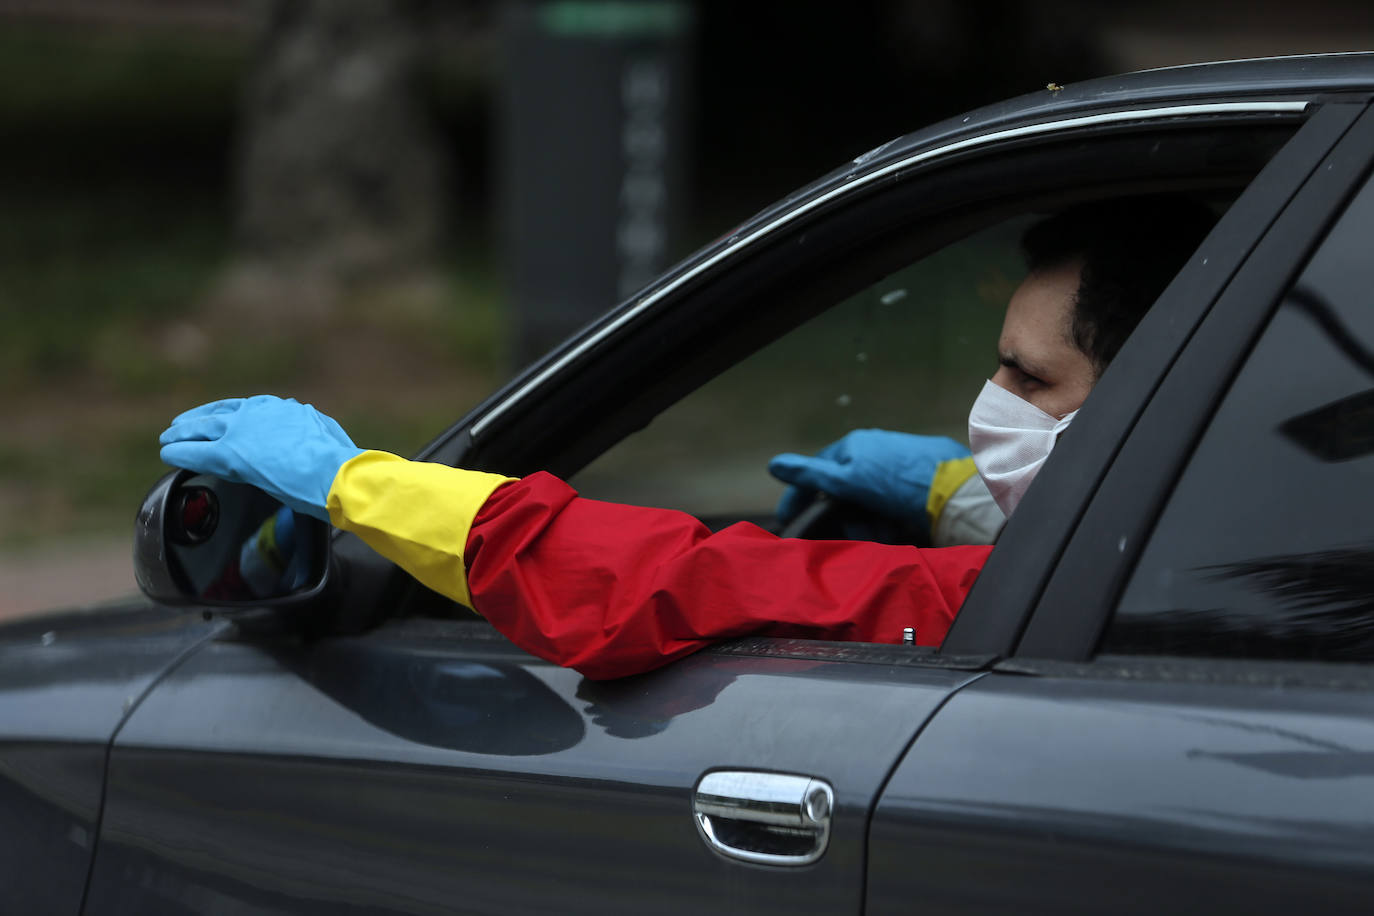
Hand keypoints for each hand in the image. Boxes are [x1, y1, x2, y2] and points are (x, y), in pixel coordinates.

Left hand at [159, 395, 363, 521]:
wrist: (335, 472)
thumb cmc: (341, 462)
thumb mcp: (329, 437)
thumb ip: (314, 433)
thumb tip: (317, 437)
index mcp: (285, 409)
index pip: (247, 408)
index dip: (229, 414)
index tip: (220, 418)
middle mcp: (260, 412)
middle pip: (220, 412)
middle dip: (198, 418)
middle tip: (181, 424)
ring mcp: (243, 430)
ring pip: (202, 428)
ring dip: (182, 433)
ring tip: (168, 439)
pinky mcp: (230, 453)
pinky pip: (196, 450)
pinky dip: (180, 452)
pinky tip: (168, 454)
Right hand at [769, 429, 971, 534]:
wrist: (955, 490)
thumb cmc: (897, 483)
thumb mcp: (847, 479)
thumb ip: (810, 474)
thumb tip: (774, 464)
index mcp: (854, 446)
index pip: (816, 471)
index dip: (800, 496)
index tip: (788, 518)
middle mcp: (873, 453)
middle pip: (843, 493)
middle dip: (844, 519)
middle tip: (851, 537)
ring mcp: (894, 467)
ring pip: (866, 503)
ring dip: (867, 525)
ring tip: (880, 537)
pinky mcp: (915, 483)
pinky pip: (890, 507)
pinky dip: (889, 523)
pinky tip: (897, 532)